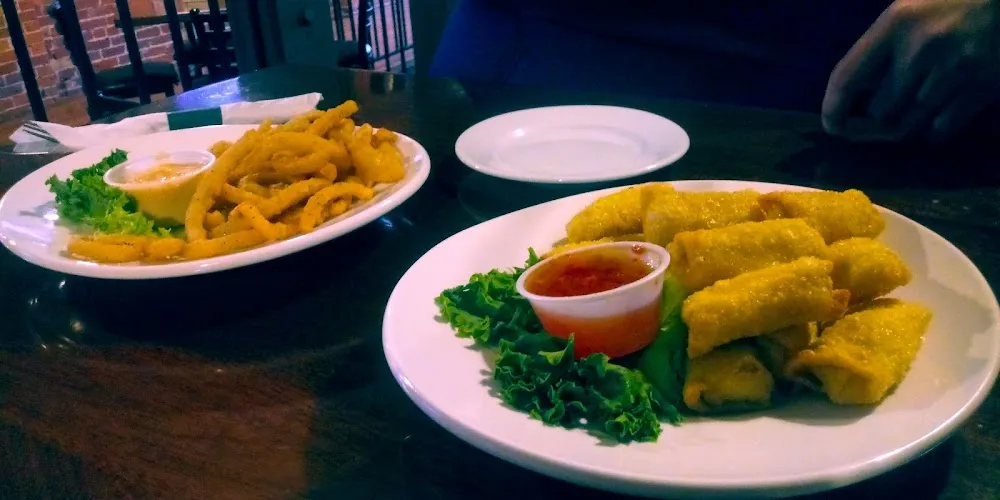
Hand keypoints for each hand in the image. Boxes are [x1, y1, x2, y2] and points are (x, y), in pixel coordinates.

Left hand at [822, 0, 999, 140]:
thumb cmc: (953, 1)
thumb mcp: (909, 10)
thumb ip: (883, 46)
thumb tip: (858, 92)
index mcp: (896, 23)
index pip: (846, 77)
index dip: (832, 109)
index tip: (832, 126)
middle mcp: (920, 49)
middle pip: (880, 110)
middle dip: (882, 112)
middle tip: (893, 101)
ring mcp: (953, 71)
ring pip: (909, 123)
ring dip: (908, 121)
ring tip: (919, 101)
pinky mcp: (982, 88)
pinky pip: (941, 129)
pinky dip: (935, 128)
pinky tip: (940, 112)